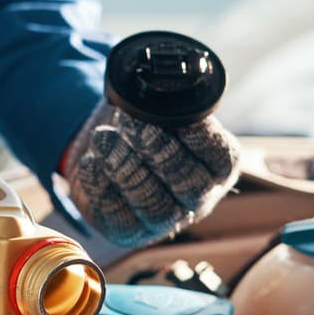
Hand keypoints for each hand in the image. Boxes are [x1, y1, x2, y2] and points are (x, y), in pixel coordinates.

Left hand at [63, 102, 239, 246]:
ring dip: (126, 167)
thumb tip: (155, 83)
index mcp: (216, 165)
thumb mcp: (158, 111)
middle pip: (188, 184)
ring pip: (153, 204)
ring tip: (103, 137)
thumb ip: (164, 104)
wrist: (105, 154)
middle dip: (159, 151)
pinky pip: (117, 215)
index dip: (202, 138)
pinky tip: (92, 161)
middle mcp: (197, 197)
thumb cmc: (141, 128)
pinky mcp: (128, 231)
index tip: (177, 118)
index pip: (222, 156)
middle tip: (133, 124)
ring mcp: (164, 219)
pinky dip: (101, 185)